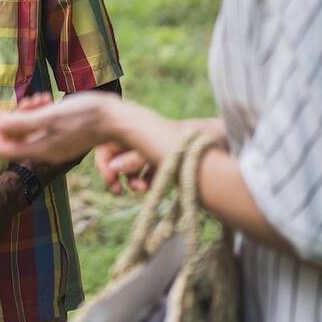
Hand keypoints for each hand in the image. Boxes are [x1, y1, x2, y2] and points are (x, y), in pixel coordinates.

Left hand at [0, 92, 114, 163]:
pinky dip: (42, 112)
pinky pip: (43, 125)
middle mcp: (46, 150)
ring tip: (42, 98)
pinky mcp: (65, 134)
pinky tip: (49, 100)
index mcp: (40, 150)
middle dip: (15, 116)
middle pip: (15, 136)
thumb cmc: (85, 116)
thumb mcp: (50, 117)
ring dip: (29, 111)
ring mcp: (56, 143)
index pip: (3, 147)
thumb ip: (21, 123)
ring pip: (29, 128)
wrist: (116, 119)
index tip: (4, 110)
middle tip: (29, 101)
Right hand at [96, 117, 225, 194]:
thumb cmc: (182, 143)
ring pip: (132, 168)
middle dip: (119, 176)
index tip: (112, 183)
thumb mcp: (155, 151)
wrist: (216, 139)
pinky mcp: (164, 161)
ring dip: (133, 181)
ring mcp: (151, 149)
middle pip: (118, 158)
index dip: (105, 166)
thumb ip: (132, 159)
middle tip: (122, 191)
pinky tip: (151, 188)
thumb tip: (113, 169)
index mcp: (131, 130)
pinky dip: (146, 181)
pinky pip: (147, 173)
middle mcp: (139, 139)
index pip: (107, 148)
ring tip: (142, 190)